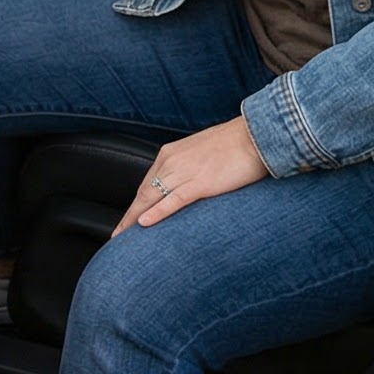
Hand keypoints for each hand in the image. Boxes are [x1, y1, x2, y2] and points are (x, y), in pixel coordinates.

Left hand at [113, 116, 267, 236]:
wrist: (256, 134)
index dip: (135, 205)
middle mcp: (172, 162)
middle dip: (129, 217)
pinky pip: (173, 200)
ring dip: (135, 220)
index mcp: (170, 154)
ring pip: (152, 198)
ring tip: (123, 238)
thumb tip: (183, 185)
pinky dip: (157, 212)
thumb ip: (188, 168)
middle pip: (144, 194)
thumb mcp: (202, 154)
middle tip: (117, 236)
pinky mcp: (200, 183)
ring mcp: (185, 172)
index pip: (147, 184)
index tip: (127, 222)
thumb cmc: (234, 144)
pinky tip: (144, 224)